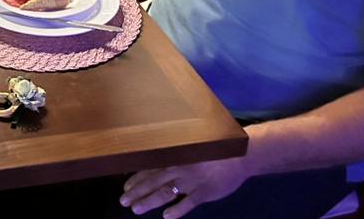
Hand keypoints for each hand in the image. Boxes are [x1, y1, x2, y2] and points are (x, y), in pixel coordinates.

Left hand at [119, 156, 252, 217]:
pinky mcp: (205, 191)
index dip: (136, 179)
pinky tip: (167, 216)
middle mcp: (180, 168)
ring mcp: (192, 180)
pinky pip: (188, 202)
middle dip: (137, 192)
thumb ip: (175, 159)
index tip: (124, 188)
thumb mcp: (191, 151)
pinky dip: (177, 209)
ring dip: (150, 201)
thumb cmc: (213, 154)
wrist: (239, 157)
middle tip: (124, 201)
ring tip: (137, 209)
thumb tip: (155, 167)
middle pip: (153, 181)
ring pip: (166, 192)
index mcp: (176, 157)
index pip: (150, 169)